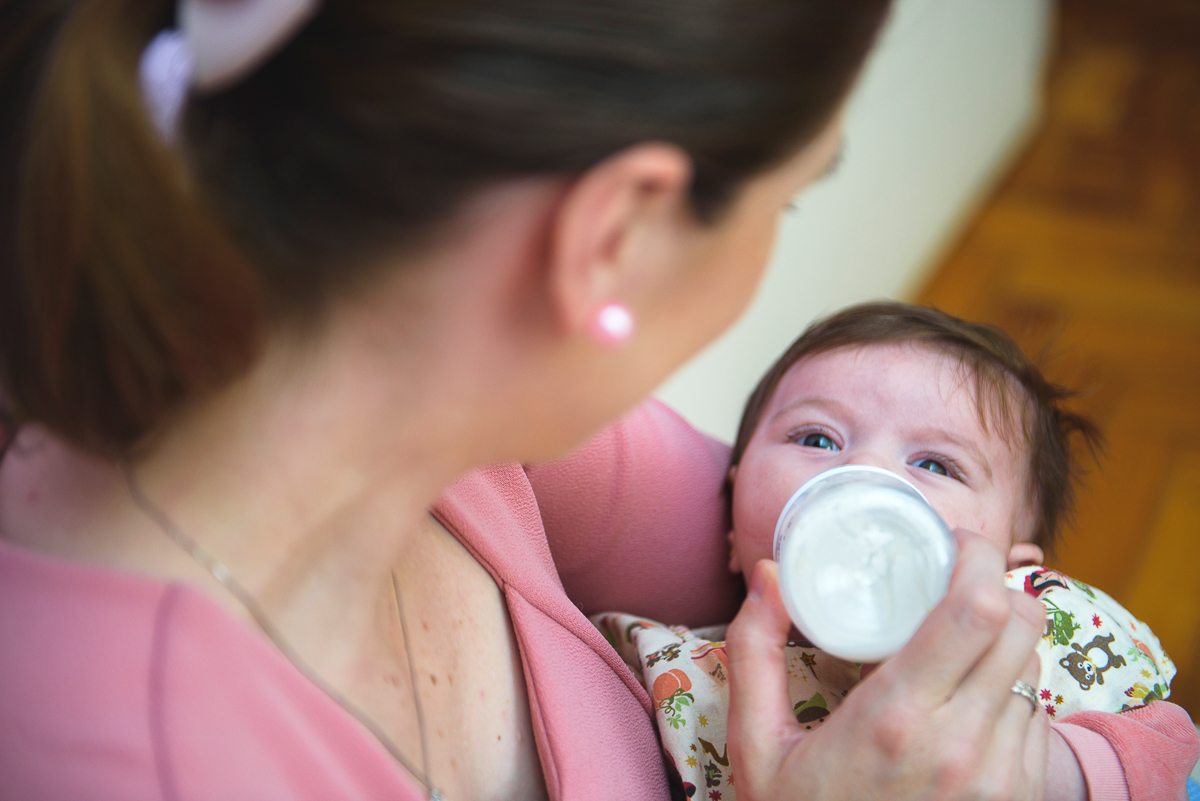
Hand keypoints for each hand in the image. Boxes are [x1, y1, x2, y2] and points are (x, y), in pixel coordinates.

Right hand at [724, 529, 1049, 800]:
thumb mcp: (755, 745)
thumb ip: (754, 651)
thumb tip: (769, 573)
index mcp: (894, 718)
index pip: (974, 609)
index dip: (978, 556)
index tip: (955, 540)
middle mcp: (961, 746)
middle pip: (1021, 625)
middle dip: (997, 587)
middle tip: (957, 580)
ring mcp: (998, 780)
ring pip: (1032, 672)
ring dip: (1001, 648)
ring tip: (952, 655)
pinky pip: (1035, 724)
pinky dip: (1008, 700)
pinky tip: (962, 713)